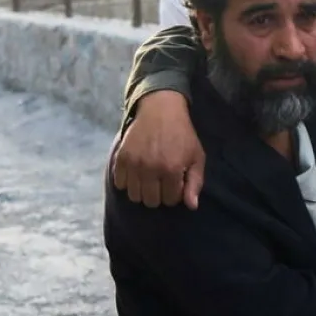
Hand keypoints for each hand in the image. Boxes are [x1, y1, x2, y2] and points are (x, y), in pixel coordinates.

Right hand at [112, 90, 205, 208]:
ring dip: (142, 191)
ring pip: (134, 195)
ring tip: (148, 178)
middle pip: (150, 201)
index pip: (170, 200)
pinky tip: (136, 173)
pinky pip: (119, 184)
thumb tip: (191, 206)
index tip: (174, 182)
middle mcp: (151, 168)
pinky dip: (127, 182)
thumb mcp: (196, 156)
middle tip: (161, 181)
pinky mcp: (121, 157)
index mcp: (172, 169)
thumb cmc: (182, 134)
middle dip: (158, 195)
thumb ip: (195, 182)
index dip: (174, 193)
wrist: (160, 109)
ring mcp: (134, 163)